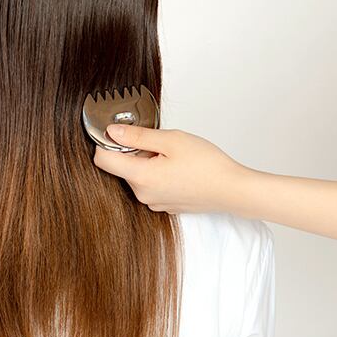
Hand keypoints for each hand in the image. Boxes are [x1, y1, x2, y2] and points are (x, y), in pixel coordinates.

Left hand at [92, 124, 250, 213]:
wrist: (233, 190)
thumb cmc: (208, 165)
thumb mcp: (171, 140)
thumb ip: (137, 136)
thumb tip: (112, 132)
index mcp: (141, 177)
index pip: (103, 160)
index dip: (106, 142)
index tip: (119, 131)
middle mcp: (143, 194)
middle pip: (121, 167)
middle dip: (133, 151)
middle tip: (159, 142)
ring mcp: (154, 202)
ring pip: (137, 175)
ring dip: (147, 162)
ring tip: (172, 155)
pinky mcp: (164, 204)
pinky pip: (151, 185)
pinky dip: (157, 173)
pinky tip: (177, 168)